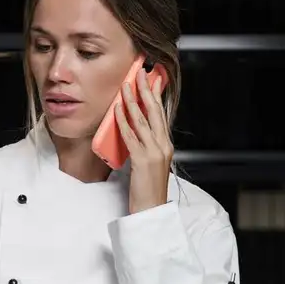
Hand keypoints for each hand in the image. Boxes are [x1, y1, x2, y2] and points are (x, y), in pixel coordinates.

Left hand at [115, 67, 172, 213]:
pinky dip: (124, 121)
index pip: (161, 114)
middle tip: (140, 72)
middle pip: (155, 112)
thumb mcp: (149, 164)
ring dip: (133, 101)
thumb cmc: (147, 190)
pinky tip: (118, 109)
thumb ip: (145, 147)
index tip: (153, 78)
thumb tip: (135, 131)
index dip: (156, 95)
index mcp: (166, 146)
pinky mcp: (143, 161)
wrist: (150, 211)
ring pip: (143, 121)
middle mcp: (163, 146)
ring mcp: (154, 153)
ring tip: (127, 84)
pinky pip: (131, 136)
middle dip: (147, 90)